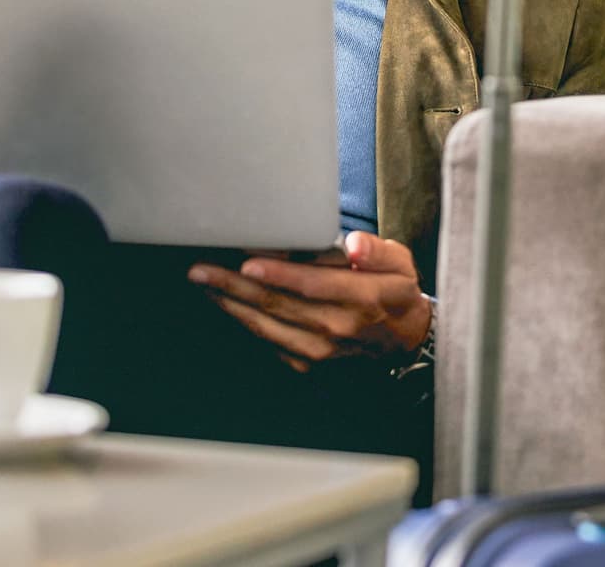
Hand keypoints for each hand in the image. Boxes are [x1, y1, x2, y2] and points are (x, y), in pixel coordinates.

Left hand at [188, 232, 432, 373]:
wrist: (403, 337)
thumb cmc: (395, 290)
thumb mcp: (401, 262)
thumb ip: (376, 250)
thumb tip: (354, 245)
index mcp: (362, 297)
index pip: (312, 285)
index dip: (278, 274)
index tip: (246, 263)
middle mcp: (338, 325)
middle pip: (278, 305)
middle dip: (234, 286)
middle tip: (201, 269)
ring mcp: (321, 348)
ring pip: (266, 326)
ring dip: (230, 304)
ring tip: (203, 283)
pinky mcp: (309, 360)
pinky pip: (267, 340)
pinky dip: (243, 321)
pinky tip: (225, 302)